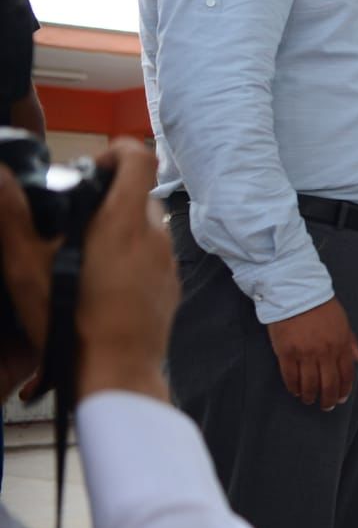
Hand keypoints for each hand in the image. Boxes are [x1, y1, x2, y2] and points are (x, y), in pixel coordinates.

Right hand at [0, 138, 176, 402]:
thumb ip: (13, 218)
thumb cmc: (72, 323)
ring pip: (147, 226)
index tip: (88, 170)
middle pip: (139, 194)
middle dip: (109, 197)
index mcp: (126, 223)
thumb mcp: (28, 269)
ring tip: (83, 253)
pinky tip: (102, 281)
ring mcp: (168, 263)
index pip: (139, 157)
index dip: (115, 152)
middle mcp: (156, 237)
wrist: (115, 375)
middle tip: (73, 218)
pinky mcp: (171, 287)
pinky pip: (154, 256)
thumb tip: (0, 177)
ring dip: (120, 228)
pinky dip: (132, 256)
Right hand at [267, 297, 357, 409]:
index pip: (346, 374)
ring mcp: (305, 353)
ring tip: (308, 400)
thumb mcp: (343, 322)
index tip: (341, 399)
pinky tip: (295, 391)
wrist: (296, 293)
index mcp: (341, 343)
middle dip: (328, 400)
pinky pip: (290, 377)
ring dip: (310, 396)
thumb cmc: (321, 306)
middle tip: (326, 407)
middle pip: (329, 384)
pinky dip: (293, 388)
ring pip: (309, 384)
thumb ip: (351, 342)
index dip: (344, 390)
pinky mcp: (286, 353)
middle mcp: (325, 352)